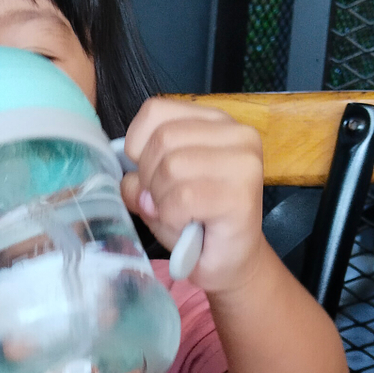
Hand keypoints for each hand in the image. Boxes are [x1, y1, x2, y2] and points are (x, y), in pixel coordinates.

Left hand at [121, 98, 265, 294]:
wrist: (230, 261)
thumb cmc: (195, 221)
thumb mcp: (157, 190)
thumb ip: (138, 175)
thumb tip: (130, 179)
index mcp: (214, 121)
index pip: (155, 111)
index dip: (137, 146)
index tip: (149, 175)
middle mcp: (236, 133)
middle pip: (162, 139)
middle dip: (149, 178)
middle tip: (165, 203)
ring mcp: (243, 162)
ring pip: (172, 166)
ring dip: (162, 200)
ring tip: (180, 215)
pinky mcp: (242, 193)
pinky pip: (184, 197)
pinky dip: (174, 217)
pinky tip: (189, 225)